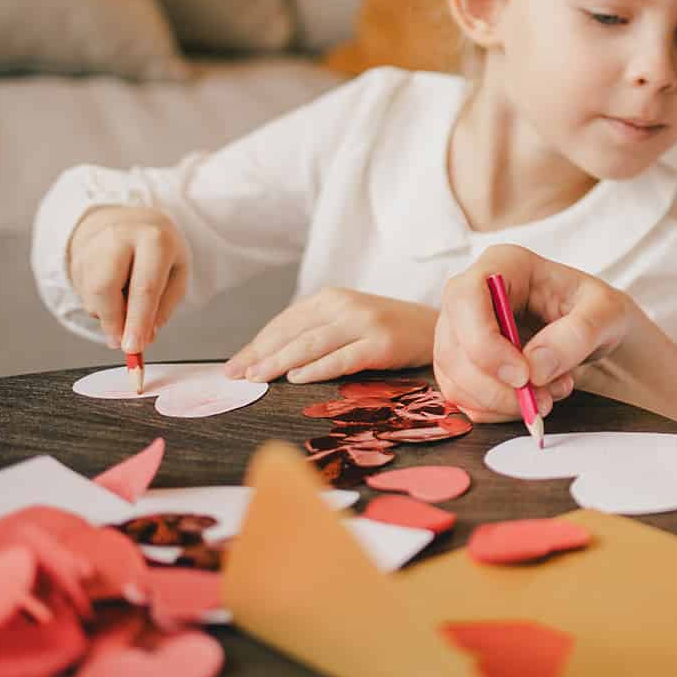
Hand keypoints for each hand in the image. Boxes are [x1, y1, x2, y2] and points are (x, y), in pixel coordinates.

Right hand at [66, 206, 190, 354]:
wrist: (129, 220)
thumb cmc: (159, 249)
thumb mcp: (177, 270)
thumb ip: (165, 305)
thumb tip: (146, 336)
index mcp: (154, 238)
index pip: (145, 286)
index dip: (138, 321)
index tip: (134, 347)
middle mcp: (119, 237)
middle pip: (105, 289)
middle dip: (113, 322)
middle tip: (123, 342)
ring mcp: (92, 245)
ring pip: (91, 296)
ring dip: (108, 314)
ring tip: (126, 300)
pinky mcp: (75, 257)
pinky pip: (84, 295)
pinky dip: (99, 304)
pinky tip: (114, 290)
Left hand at [224, 288, 437, 382]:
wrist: (443, 327)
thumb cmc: (391, 330)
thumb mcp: (351, 322)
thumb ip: (318, 333)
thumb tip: (271, 361)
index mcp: (333, 298)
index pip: (285, 322)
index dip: (257, 344)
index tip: (234, 366)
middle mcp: (346, 305)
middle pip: (293, 332)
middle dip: (260, 355)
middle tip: (236, 376)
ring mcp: (365, 323)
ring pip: (311, 344)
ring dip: (279, 362)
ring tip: (257, 378)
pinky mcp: (382, 343)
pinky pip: (342, 357)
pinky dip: (317, 368)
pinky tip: (296, 378)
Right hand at [433, 244, 638, 422]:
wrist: (595, 329)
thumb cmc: (597, 309)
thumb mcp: (607, 312)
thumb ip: (577, 334)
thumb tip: (535, 367)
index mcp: (504, 264)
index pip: (465, 297)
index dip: (484, 343)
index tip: (522, 376)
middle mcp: (473, 294)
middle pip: (453, 344)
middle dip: (494, 385)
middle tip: (541, 399)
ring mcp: (462, 329)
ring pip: (453, 375)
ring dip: (498, 401)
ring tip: (547, 396)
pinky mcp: (463, 362)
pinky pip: (461, 395)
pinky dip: (494, 410)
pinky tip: (529, 401)